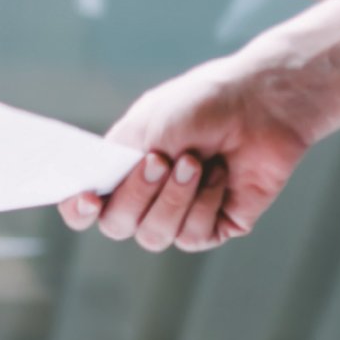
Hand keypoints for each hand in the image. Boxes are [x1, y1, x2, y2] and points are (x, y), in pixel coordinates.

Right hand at [60, 58, 320, 251]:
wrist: (262, 103)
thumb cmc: (203, 105)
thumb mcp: (149, 125)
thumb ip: (119, 162)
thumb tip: (100, 196)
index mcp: (120, 171)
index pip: (84, 209)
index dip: (78, 211)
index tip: (90, 198)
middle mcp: (145, 199)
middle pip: (117, 226)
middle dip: (138, 195)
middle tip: (163, 159)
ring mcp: (179, 215)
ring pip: (155, 236)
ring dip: (175, 198)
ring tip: (197, 163)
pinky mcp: (214, 226)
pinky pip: (193, 236)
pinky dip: (206, 203)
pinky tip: (220, 175)